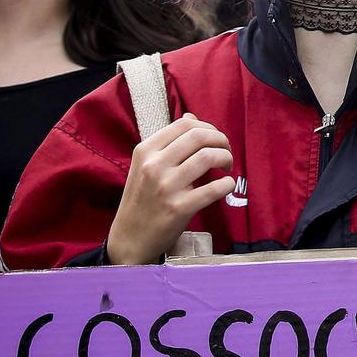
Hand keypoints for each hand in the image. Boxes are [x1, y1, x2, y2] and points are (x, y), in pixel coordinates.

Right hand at [105, 113, 234, 264]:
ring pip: (208, 157)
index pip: (184, 125)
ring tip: (227, 167)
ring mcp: (166, 187)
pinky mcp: (179, 208)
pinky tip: (226, 185)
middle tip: (226, 152)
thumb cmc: (142, 199)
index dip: (207, 127)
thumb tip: (191, 117)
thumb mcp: (145, 166)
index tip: (214, 139)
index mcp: (145, 151)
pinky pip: (214, 188)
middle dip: (221, 140)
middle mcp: (154, 166)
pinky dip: (227, 184)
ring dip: (226, 158)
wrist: (129, 238)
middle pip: (199, 136)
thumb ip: (168, 142)